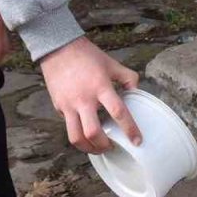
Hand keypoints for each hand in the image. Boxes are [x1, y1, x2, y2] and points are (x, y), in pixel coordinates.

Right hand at [38, 36, 141, 154]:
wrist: (59, 48)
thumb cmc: (87, 55)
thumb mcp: (111, 63)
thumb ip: (127, 77)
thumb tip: (136, 89)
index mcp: (101, 86)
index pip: (118, 112)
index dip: (130, 129)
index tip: (137, 141)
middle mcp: (84, 99)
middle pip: (94, 132)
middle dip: (104, 145)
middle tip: (112, 146)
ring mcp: (69, 104)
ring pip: (76, 137)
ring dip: (88, 148)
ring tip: (97, 148)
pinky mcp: (59, 106)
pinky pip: (68, 126)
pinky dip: (77, 133)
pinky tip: (85, 132)